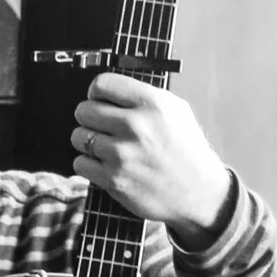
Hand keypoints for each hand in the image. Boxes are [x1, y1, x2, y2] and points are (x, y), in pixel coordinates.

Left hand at [70, 74, 235, 247]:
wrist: (198, 192)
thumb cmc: (186, 150)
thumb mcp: (176, 111)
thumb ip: (143, 98)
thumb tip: (108, 91)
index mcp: (152, 103)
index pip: (102, 84)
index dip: (96, 92)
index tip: (99, 100)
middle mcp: (135, 125)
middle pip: (84, 110)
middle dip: (89, 117)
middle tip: (101, 126)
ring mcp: (122, 154)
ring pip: (78, 137)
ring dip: (87, 142)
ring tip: (105, 147)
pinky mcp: (113, 179)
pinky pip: (80, 163)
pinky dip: (88, 165)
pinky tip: (105, 164)